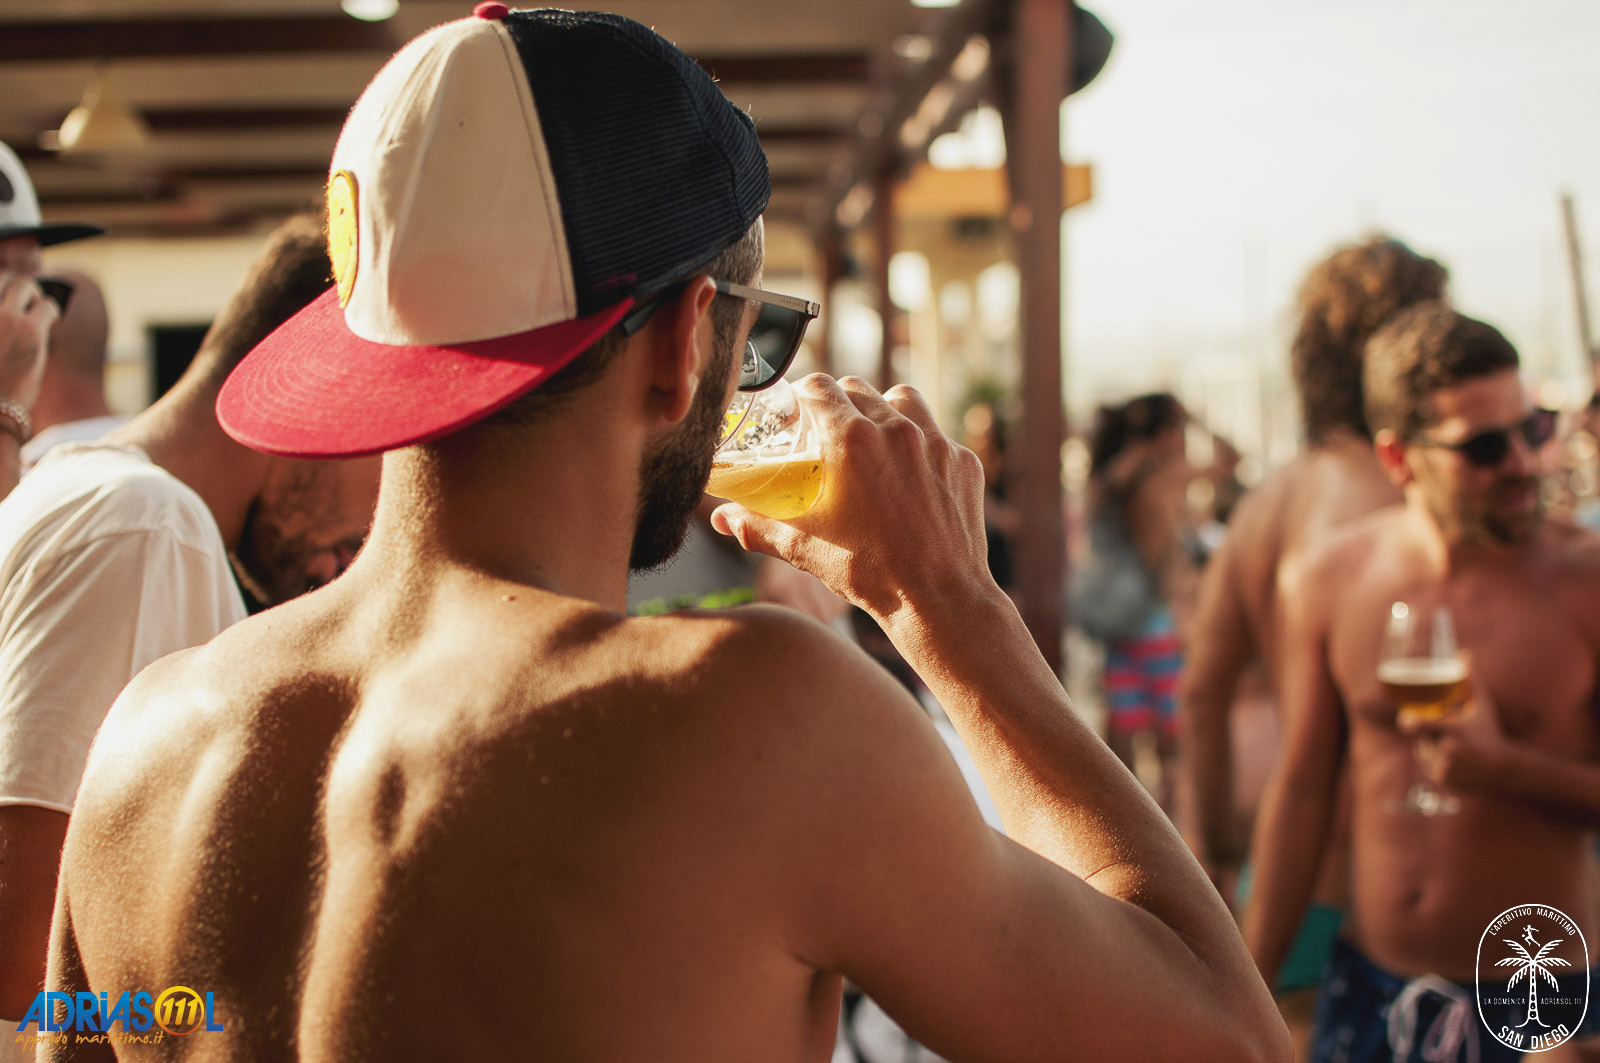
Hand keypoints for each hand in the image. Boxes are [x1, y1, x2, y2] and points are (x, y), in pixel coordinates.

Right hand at [0, 271, 55, 410]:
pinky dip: (51, 311)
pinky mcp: (28, 330)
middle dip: (15, 286)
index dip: (0, 287)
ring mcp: (2, 317)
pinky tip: (50, 321)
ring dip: (34, 295)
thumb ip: (0, 322)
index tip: (7, 298)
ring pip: (25, 285)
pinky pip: (47, 306)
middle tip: (24, 300)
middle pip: (2, 276)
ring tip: (36, 309)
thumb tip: (11, 306)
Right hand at [710, 375, 994, 620]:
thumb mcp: (805, 547)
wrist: (938, 599)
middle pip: (859, 388)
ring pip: (904, 399)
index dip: (803, 393)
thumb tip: (723, 520)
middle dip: (840, 402)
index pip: (819, 387)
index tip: (798, 408)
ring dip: (886, 410)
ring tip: (876, 440)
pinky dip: (922, 447)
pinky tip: (912, 477)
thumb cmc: (870, 574)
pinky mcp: (964, 462)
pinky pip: (938, 436)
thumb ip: (758, 526)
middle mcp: (896, 429)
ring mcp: (935, 442)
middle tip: (830, 430)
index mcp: (852, 439)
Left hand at [1398, 661, 1513, 792]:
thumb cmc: (1489, 732)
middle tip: (1451, 737)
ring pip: (1423, 752)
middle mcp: (1449, 750)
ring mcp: (1445, 768)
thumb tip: (1464, 652)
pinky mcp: (1442, 780)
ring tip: (1456, 749)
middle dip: (1430, 734)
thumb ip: (1471, 679)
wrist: (1504, 770)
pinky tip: (1455, 762)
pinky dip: (1434, 763)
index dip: (1410, 722)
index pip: (1421, 724)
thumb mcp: (1482, 706)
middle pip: (1422, 736)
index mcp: (1456, 730)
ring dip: (1431, 748)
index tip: (1406, 720)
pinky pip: (1426, 767)